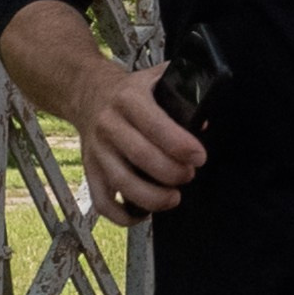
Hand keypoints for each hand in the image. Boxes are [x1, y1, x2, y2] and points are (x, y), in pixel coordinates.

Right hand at [77, 59, 204, 224]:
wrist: (88, 93)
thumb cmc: (130, 91)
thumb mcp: (156, 79)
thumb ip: (182, 91)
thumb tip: (205, 122)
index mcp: (129, 98)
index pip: (155, 125)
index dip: (180, 145)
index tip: (199, 157)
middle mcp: (109, 124)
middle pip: (141, 156)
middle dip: (172, 172)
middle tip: (188, 175)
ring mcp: (97, 150)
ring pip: (122, 182)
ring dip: (152, 198)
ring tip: (173, 197)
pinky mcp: (90, 170)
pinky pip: (102, 202)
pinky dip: (124, 215)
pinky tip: (144, 212)